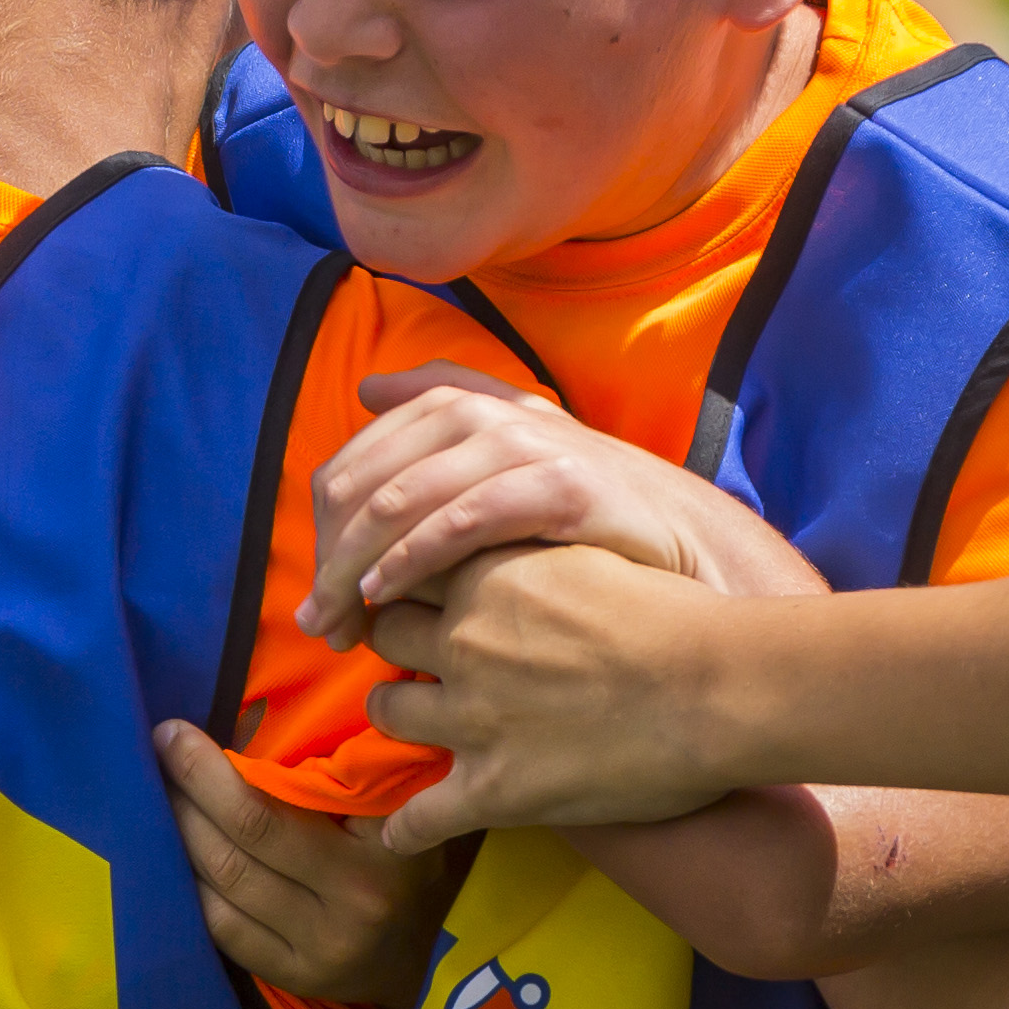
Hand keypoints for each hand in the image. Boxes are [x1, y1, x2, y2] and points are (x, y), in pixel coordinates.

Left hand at [154, 720, 472, 1008]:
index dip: (221, 762)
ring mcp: (326, 943)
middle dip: (191, 783)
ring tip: (159, 794)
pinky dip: (190, 884)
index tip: (178, 729)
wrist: (413, 957)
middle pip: (250, 829)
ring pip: (228, 877)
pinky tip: (172, 855)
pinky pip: (223, 926)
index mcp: (385, 838)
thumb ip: (338, 767)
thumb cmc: (392, 860)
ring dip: (182, 830)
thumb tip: (244, 716)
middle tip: (159, 748)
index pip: (291, 791)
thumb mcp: (386, 806)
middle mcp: (359, 895)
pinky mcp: (296, 975)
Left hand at [299, 365, 819, 654]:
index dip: (323, 533)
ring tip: (339, 621)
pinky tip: (386, 594)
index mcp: (460, 406)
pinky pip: (461, 518)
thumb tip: (366, 386)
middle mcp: (485, 414)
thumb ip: (445, 409)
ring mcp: (525, 444)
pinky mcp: (560, 484)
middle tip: (318, 621)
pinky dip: (412, 556)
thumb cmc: (587, 515)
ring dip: (355, 567)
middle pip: (364, 483)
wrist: (691, 546)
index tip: (318, 594)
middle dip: (329, 558)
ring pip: (400, 500)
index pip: (353, 465)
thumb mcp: (512, 456)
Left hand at [365, 544, 755, 837]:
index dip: (415, 582)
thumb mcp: (591, 557)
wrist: (719, 688)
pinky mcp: (495, 789)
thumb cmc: (679, 618)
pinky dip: (406, 830)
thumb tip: (520, 556)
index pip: (412, 568)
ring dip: (397, 714)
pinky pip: (421, 817)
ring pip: (388, 710)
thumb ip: (536, 558)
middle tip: (415, 655)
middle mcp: (466, 643)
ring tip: (410, 722)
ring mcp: (473, 718)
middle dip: (397, 642)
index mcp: (489, 576)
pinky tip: (399, 836)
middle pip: (387, 633)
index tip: (420, 594)